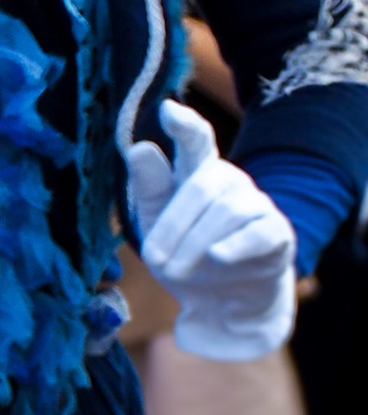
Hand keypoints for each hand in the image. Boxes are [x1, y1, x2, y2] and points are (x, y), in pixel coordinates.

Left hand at [126, 98, 295, 361]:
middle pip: (201, 185)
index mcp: (197, 174)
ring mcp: (256, 205)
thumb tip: (139, 148)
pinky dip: (234, 245)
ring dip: (194, 244)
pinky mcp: (276, 234)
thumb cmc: (185, 255)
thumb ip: (149, 188)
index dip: (184, 125)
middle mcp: (230, 182)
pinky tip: (217, 256)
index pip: (195, 141)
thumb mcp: (156, 224)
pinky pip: (259, 232)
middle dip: (173, 224)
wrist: (222, 304)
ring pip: (227, 210)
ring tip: (175, 272)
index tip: (168, 110)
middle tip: (154, 260)